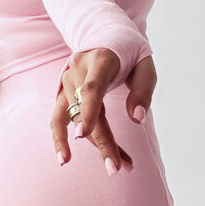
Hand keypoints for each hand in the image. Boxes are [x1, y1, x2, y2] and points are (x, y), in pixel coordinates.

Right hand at [51, 49, 155, 174]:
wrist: (105, 36)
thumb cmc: (130, 53)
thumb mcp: (145, 65)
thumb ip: (143, 90)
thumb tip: (137, 119)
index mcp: (100, 60)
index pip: (93, 88)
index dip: (88, 111)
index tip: (83, 135)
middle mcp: (78, 70)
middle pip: (86, 111)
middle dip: (101, 142)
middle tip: (116, 168)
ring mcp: (67, 82)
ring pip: (75, 120)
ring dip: (92, 145)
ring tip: (102, 167)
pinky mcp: (63, 94)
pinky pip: (59, 119)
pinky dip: (60, 139)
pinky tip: (64, 159)